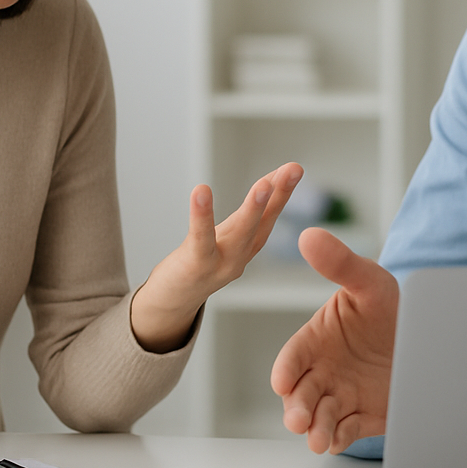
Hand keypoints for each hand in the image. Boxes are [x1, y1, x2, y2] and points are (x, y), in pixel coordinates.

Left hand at [130, 162, 302, 352]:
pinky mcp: (196, 265)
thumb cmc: (201, 261)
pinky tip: (201, 190)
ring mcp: (221, 263)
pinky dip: (202, 214)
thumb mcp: (228, 236)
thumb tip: (269, 182)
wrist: (173, 300)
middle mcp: (241, 255)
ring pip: (241, 233)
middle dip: (279, 195)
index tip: (294, 167)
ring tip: (264, 184)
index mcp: (250, 245)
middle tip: (294, 169)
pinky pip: (201, 237)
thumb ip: (247, 214)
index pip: (270, 214)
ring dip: (254, 208)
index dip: (282, 191)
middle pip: (263, 222)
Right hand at [271, 227, 398, 452]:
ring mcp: (339, 396)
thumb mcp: (368, 281)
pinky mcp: (360, 417)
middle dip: (297, 407)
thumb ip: (339, 263)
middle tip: (298, 419)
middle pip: (300, 393)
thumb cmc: (386, 306)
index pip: (293, 356)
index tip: (281, 381)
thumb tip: (308, 236)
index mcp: (316, 340)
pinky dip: (340, 437)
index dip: (286, 369)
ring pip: (319, 417)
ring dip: (315, 429)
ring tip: (318, 439)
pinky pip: (345, 431)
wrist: (421, 337)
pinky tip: (338, 440)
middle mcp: (322, 371)